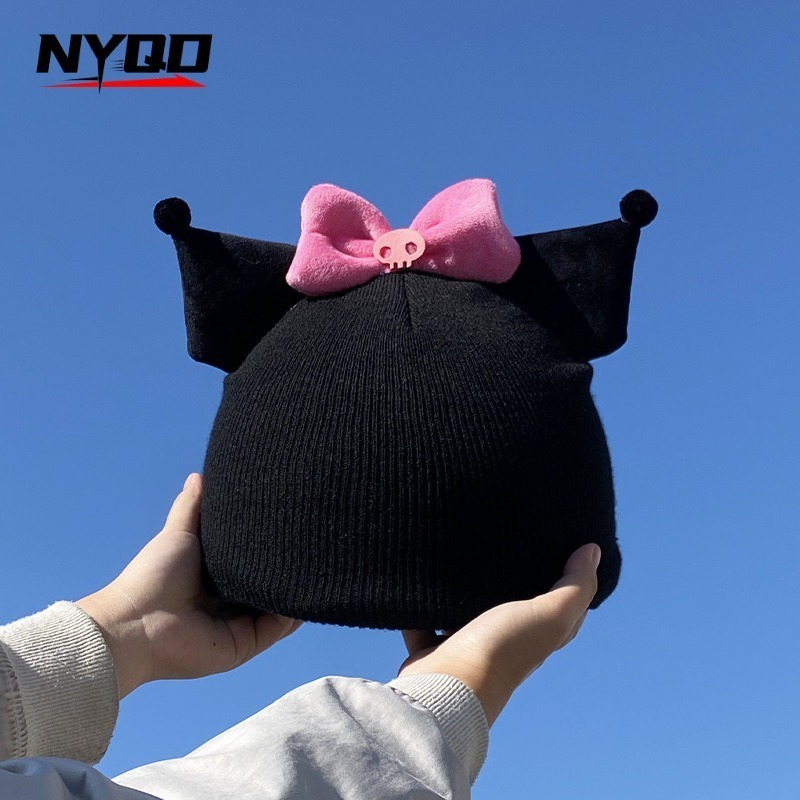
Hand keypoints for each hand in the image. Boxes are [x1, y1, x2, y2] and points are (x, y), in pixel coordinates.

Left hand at [76, 473, 302, 699]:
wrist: (136, 622)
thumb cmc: (153, 576)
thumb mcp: (179, 534)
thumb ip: (192, 508)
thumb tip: (199, 475)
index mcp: (215, 579)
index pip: (252, 563)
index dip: (270, 548)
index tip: (291, 526)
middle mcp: (230, 602)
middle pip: (268, 585)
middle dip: (288, 570)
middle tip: (311, 545)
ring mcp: (239, 625)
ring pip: (279, 607)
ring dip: (295, 591)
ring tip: (317, 566)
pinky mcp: (245, 644)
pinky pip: (277, 629)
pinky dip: (293, 614)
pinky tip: (306, 594)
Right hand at [398, 543, 599, 727]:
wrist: (446, 686)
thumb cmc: (502, 650)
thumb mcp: (549, 615)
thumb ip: (575, 585)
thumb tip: (593, 550)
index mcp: (535, 634)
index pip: (560, 606)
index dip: (566, 579)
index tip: (561, 543)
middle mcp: (502, 642)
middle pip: (509, 605)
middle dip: (507, 578)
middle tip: (503, 537)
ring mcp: (465, 647)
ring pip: (464, 611)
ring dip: (460, 591)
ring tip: (458, 549)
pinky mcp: (431, 650)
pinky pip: (422, 621)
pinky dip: (418, 606)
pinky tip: (417, 577)